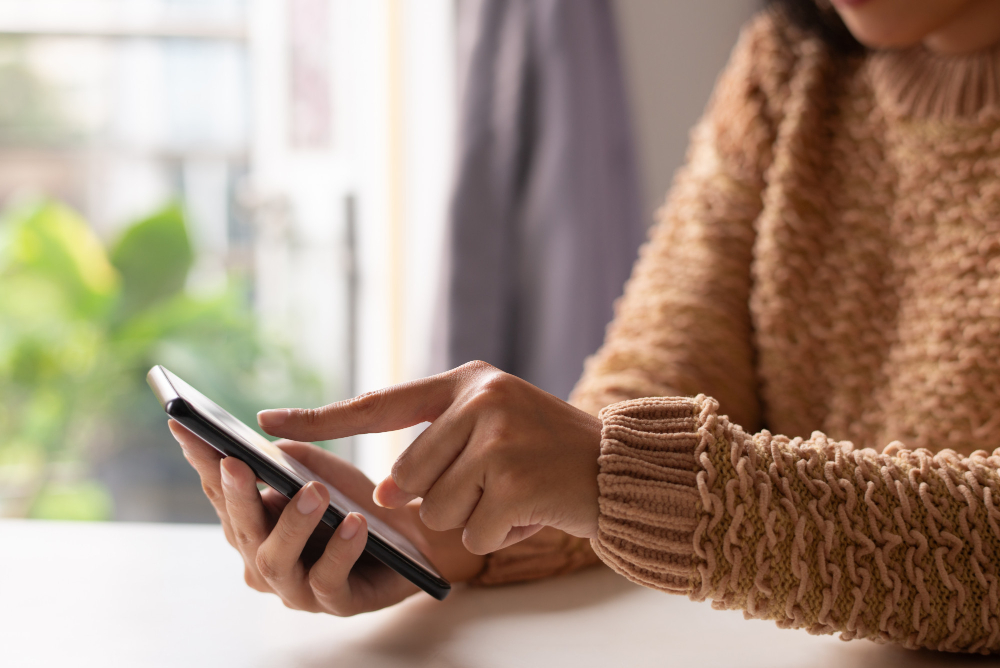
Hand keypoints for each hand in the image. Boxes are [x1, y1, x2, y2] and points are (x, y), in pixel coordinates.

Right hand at [169, 420, 483, 615]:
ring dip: (292, 523)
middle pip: (241, 528)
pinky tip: (354, 525)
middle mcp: (264, 559)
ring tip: (315, 492)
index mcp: (254, 524)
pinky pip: (328, 580)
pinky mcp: (336, 603)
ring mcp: (296, 586)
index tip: (184, 426)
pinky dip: (340, 550)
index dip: (201, 460)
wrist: (415, 536)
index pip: (220, 491)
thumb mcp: (324, 471)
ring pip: (275, 560)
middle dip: (238, 495)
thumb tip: (259, 446)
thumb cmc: (358, 502)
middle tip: (239, 462)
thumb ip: (291, 458)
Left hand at [257, 361, 602, 554]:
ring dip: (471, 519)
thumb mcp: (493, 423)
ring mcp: (499, 439)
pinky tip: (531, 512)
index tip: (267, 424)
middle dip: (438, 499)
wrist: (617, 470)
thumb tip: (389, 493)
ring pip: (437, 510)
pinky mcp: (517, 482)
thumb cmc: (545, 450)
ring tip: (513, 495)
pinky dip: (498, 537)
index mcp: (466, 381)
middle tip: (489, 486)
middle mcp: (480, 400)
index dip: (321, 418)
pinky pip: (473, 534)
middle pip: (408, 477)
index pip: (378, 403)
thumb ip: (436, 446)